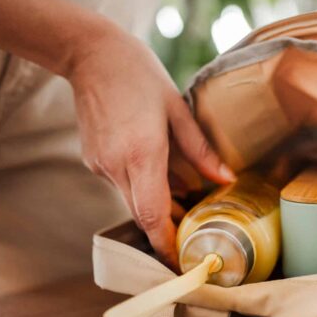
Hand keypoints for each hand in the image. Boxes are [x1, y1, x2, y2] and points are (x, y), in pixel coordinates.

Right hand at [66, 27, 234, 269]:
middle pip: (144, 214)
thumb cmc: (139, 75)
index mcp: (142, 152)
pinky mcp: (92, 160)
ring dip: (157, 205)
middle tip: (195, 232)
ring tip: (185, 197)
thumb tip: (226, 180)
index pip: (153, 214)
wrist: (90, 54)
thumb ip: (201, 150)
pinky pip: (122, 184)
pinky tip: (158, 169)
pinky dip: (142, 186)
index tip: (182, 261)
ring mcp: (100, 164)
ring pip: (132, 200)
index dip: (167, 243)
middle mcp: (117, 165)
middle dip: (168, 228)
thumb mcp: (178, 109)